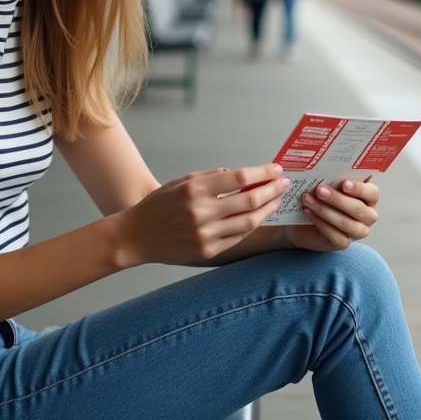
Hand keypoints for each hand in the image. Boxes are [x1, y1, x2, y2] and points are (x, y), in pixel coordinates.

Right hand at [112, 164, 290, 265]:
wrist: (137, 235)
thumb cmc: (159, 205)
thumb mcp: (182, 181)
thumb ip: (212, 177)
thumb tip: (242, 175)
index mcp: (195, 190)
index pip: (240, 178)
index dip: (263, 173)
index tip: (276, 169)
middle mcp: (201, 212)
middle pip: (249, 200)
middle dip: (272, 190)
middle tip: (283, 183)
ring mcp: (205, 235)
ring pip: (249, 222)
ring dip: (267, 209)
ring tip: (277, 200)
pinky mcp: (207, 251)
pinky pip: (238, 238)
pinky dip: (251, 225)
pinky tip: (258, 216)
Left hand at [285, 178, 379, 252]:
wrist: (300, 219)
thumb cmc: (319, 196)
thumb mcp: (326, 182)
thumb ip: (332, 174)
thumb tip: (328, 163)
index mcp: (367, 197)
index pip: (373, 193)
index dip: (360, 189)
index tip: (344, 183)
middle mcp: (366, 215)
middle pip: (359, 209)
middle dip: (338, 199)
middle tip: (320, 189)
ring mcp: (355, 231)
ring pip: (347, 224)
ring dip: (326, 211)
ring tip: (308, 199)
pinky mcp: (342, 243)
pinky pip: (336, 237)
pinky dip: (321, 223)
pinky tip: (308, 212)